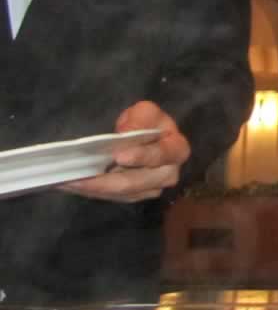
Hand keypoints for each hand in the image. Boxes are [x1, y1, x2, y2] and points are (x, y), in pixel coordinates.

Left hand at [60, 101, 190, 202]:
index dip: (141, 157)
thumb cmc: (147, 123)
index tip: (118, 156)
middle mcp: (168, 174)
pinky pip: (113, 198)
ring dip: (94, 189)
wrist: (145, 137)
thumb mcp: (146, 112)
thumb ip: (140, 119)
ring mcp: (152, 189)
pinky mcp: (135, 196)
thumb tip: (127, 132)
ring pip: (122, 193)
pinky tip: (72, 185)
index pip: (161, 155)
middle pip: (137, 182)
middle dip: (107, 181)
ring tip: (68, 182)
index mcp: (177, 150)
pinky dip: (92, 192)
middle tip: (78, 177)